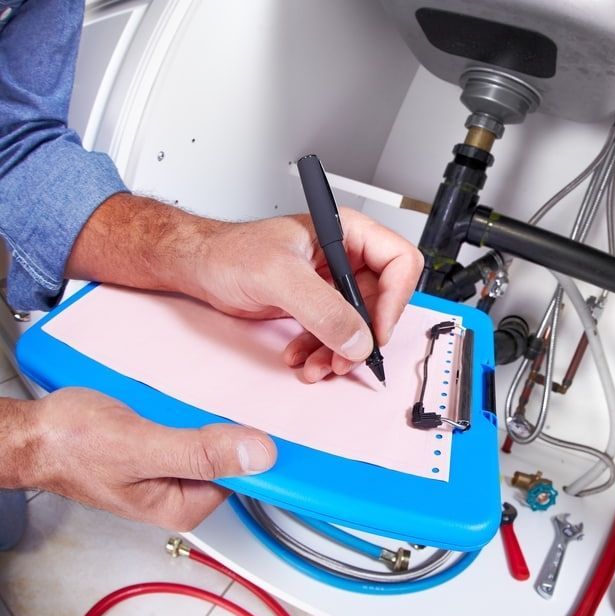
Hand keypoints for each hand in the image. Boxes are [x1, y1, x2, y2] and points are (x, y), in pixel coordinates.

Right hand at [21, 388, 275, 530]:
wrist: (32, 431)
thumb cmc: (71, 445)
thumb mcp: (142, 447)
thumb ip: (200, 453)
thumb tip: (259, 455)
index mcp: (183, 504)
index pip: (248, 479)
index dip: (263, 449)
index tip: (276, 420)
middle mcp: (181, 490)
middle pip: (235, 456)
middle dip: (239, 426)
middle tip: (239, 394)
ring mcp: (172, 466)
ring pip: (216, 437)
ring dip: (216, 413)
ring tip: (206, 391)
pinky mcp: (162, 443)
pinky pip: (195, 424)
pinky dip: (195, 407)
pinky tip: (187, 394)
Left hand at [68, 195, 423, 383]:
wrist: (197, 268)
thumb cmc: (227, 252)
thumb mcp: (278, 276)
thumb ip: (322, 308)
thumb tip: (358, 338)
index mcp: (347, 232)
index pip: (399, 263)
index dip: (394, 299)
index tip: (375, 330)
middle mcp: (345, 256)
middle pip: (381, 302)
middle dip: (361, 336)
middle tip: (344, 359)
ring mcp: (333, 283)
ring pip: (358, 325)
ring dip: (340, 352)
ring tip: (316, 366)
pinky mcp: (317, 305)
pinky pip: (336, 335)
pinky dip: (322, 353)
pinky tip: (301, 358)